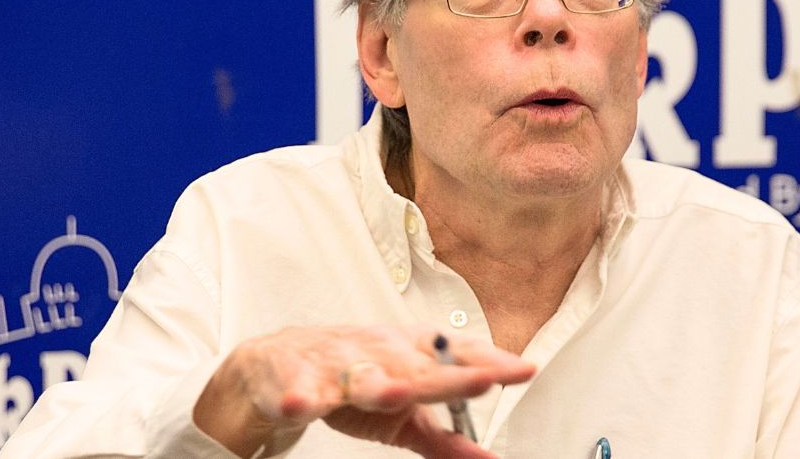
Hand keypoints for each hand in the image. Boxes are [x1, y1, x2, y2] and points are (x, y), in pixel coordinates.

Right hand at [193, 325, 535, 457]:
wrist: (274, 365)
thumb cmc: (352, 381)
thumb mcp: (403, 415)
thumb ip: (446, 437)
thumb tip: (491, 457)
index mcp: (409, 353)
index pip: (457, 353)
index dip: (490, 361)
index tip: (524, 370)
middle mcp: (378, 351)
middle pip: (417, 363)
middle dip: (448, 373)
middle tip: (484, 379)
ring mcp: (336, 362)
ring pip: (360, 373)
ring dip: (378, 382)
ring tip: (397, 393)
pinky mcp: (295, 377)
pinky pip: (298, 387)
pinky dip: (299, 395)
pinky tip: (302, 404)